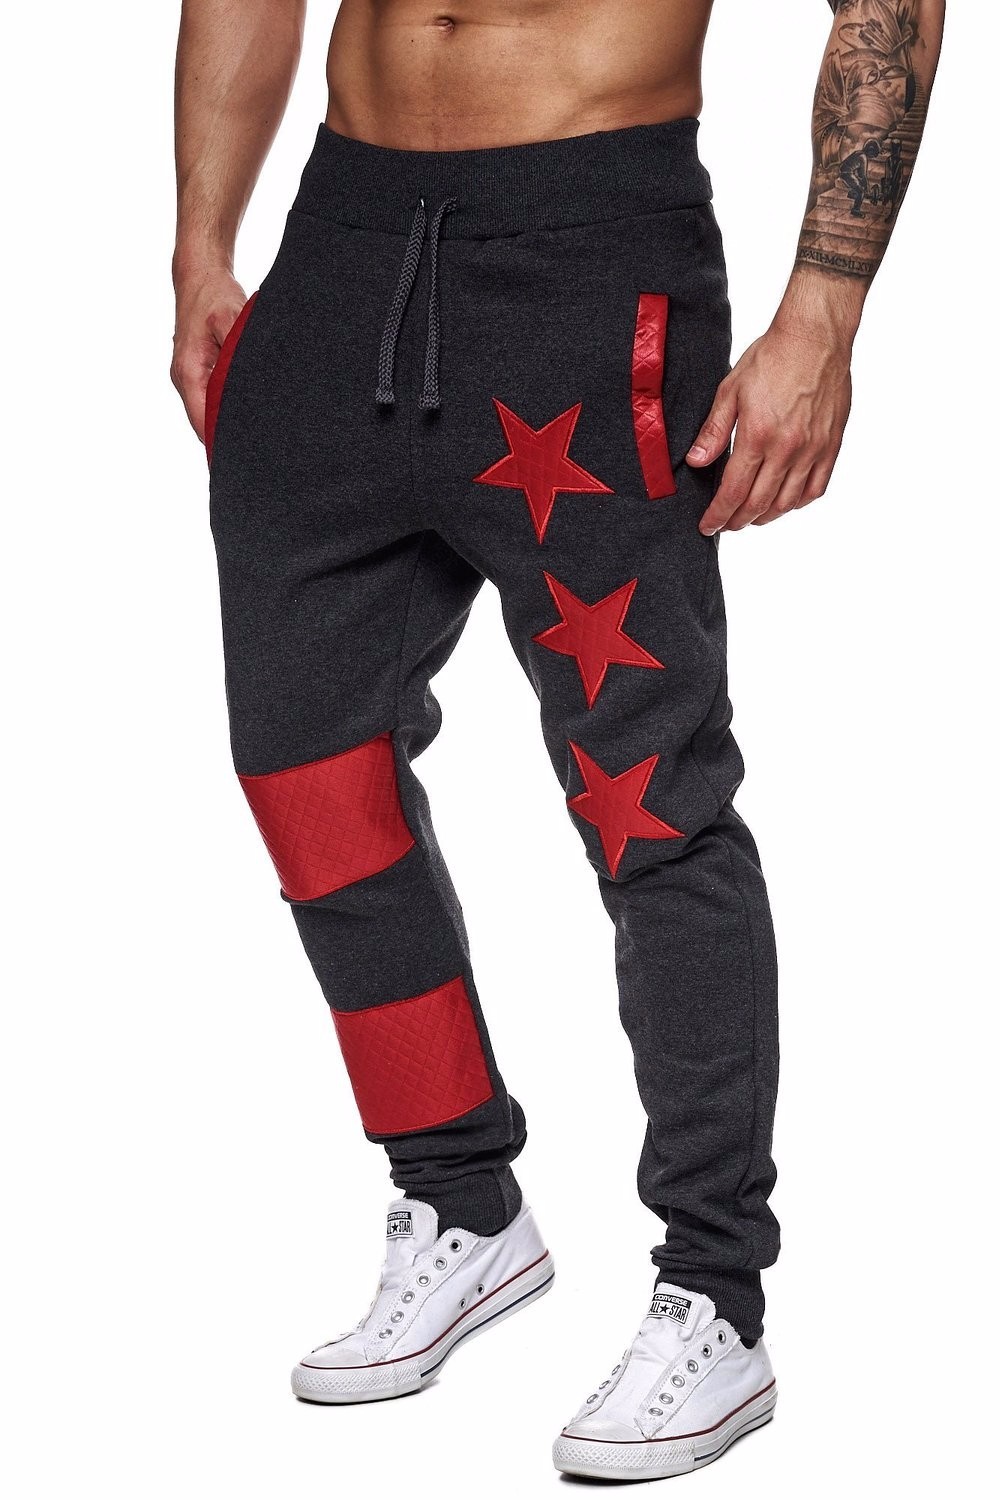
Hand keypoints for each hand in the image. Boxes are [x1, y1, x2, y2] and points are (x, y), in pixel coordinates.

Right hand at [171, 263, 247, 443]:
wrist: (199, 275)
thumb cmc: (213, 296)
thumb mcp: (231, 320)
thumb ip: (237, 354)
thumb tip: (249, 384)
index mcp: (189, 372)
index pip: (203, 422)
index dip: (222, 444)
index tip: (244, 458)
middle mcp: (184, 379)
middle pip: (204, 423)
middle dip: (227, 439)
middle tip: (258, 455)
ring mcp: (189, 377)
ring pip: (207, 411)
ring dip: (226, 424)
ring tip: (255, 441)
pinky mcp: (197, 371)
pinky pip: (210, 398)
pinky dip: (225, 408)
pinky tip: (246, 415)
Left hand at [687, 324, 852, 534]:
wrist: (816, 337)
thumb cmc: (772, 357)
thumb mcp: (731, 390)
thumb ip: (714, 430)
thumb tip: (697, 461)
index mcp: (758, 435)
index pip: (733, 491)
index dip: (718, 515)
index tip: (708, 526)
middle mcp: (787, 448)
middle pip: (759, 503)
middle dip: (738, 521)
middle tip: (726, 525)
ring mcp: (813, 449)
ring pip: (788, 502)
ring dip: (766, 516)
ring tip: (752, 517)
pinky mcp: (831, 445)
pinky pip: (816, 488)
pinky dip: (798, 503)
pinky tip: (785, 502)